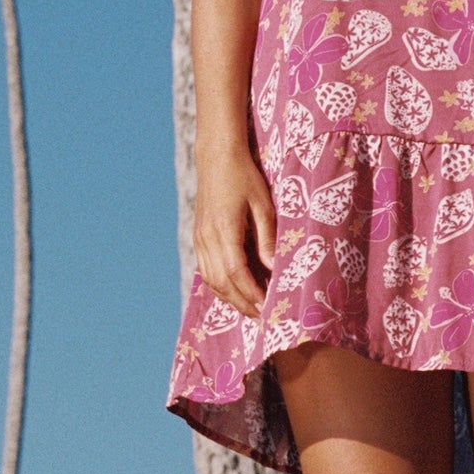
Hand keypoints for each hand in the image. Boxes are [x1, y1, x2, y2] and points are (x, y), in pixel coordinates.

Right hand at [195, 145, 276, 318]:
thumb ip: (268, 239)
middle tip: (262, 317)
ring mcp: (199, 237)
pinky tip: (233, 289)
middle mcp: (207, 237)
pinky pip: (205, 268)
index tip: (267, 308)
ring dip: (229, 297)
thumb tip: (276, 270)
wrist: (217, 157)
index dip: (252, 294)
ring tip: (249, 308)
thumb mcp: (263, 206)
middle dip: (242, 302)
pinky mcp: (198, 235)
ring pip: (210, 278)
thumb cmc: (245, 177)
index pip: (236, 272)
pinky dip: (219, 284)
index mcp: (224, 230)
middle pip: (221, 281)